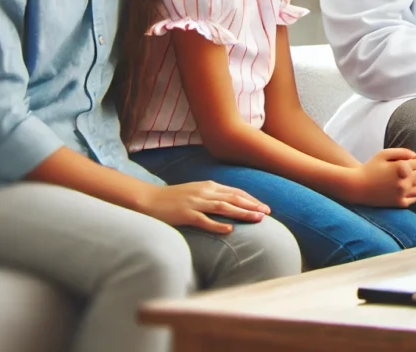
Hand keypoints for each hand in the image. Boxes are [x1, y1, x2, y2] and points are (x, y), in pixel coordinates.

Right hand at [137, 181, 270, 233]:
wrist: (148, 199)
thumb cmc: (173, 198)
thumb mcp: (196, 192)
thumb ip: (212, 195)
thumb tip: (230, 202)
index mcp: (208, 186)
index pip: (236, 192)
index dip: (251, 199)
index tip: (264, 206)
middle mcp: (204, 192)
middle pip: (234, 198)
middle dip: (252, 205)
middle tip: (267, 213)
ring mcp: (195, 203)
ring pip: (224, 208)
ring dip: (242, 213)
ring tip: (257, 219)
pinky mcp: (185, 214)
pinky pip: (204, 220)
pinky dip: (218, 225)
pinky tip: (230, 229)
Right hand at [341, 148, 415, 207]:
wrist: (357, 186)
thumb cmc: (369, 167)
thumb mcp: (383, 154)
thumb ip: (402, 152)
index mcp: (401, 168)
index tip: (411, 160)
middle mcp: (404, 181)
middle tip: (410, 169)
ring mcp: (402, 194)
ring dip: (415, 182)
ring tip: (407, 179)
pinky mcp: (398, 203)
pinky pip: (413, 198)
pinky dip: (411, 194)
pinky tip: (403, 189)